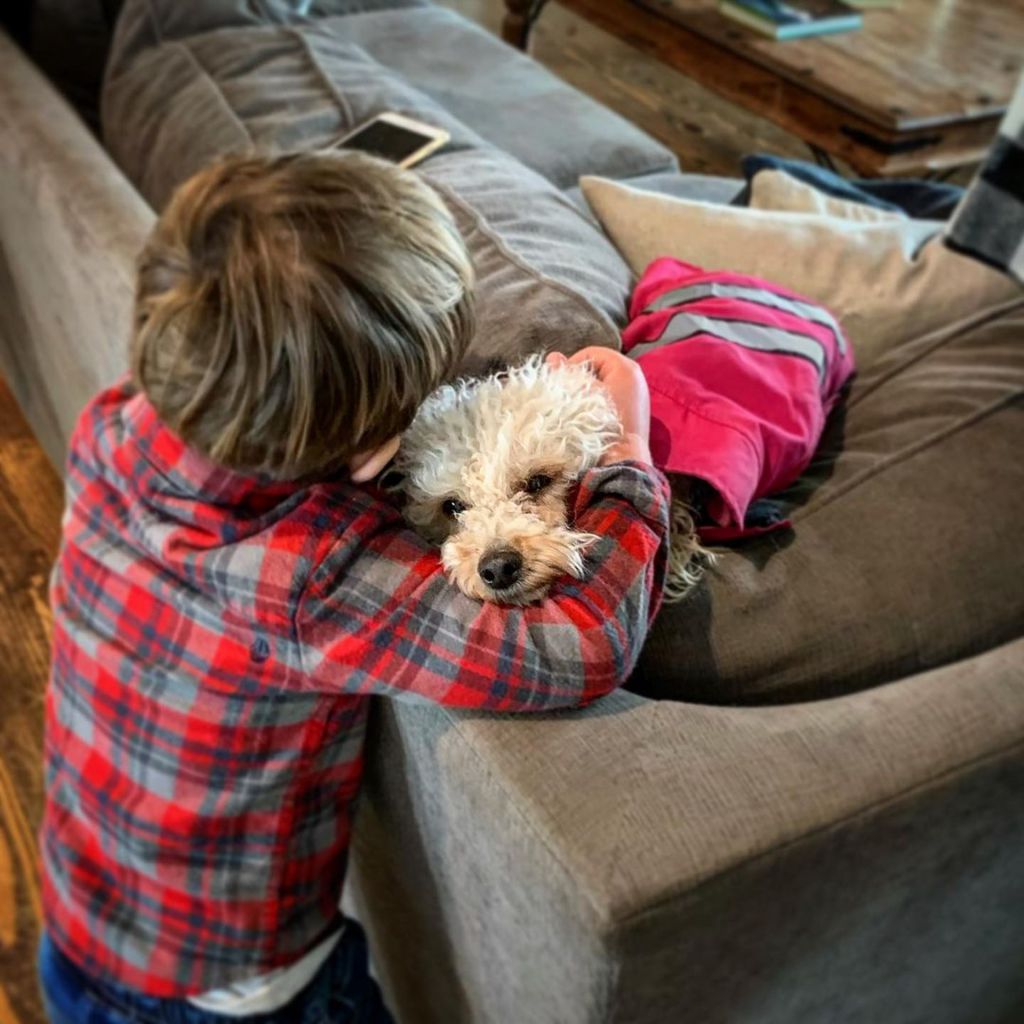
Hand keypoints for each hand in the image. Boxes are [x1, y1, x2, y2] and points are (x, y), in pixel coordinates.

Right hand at [549, 348, 652, 465]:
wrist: (621, 458)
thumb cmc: (600, 422)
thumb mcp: (580, 394)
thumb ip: (566, 373)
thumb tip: (553, 357)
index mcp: (625, 367)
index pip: (591, 353)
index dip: (572, 365)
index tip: (561, 383)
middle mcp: (636, 376)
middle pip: (599, 367)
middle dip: (581, 378)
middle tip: (567, 393)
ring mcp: (638, 394)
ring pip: (606, 382)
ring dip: (590, 390)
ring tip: (577, 405)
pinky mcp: (636, 410)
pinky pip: (613, 396)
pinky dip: (600, 401)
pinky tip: (591, 415)